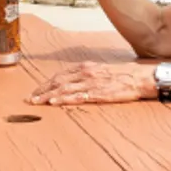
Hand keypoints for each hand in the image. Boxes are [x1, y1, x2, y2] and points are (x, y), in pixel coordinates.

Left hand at [26, 62, 151, 105]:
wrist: (140, 77)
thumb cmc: (123, 75)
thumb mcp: (101, 70)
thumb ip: (87, 75)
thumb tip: (74, 82)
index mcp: (85, 67)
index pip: (60, 75)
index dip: (46, 83)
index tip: (36, 91)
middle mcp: (86, 73)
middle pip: (58, 81)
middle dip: (42, 90)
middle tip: (30, 98)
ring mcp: (92, 83)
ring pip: (65, 89)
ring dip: (48, 96)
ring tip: (36, 102)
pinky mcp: (99, 93)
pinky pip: (78, 96)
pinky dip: (64, 99)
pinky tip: (55, 103)